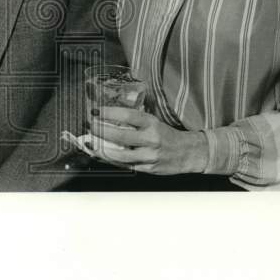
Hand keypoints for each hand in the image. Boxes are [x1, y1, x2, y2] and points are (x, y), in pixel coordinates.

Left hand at [85, 107, 208, 174]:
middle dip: (101, 131)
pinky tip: (103, 156)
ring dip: (103, 150)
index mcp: (152, 124)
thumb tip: (109, 117)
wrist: (188, 152)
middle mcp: (151, 139)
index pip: (127, 116)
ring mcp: (149, 155)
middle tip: (90, 126)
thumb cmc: (168, 135)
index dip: (109, 113)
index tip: (96, 111)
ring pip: (121, 155)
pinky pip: (126, 166)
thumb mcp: (154, 122)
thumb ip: (134, 121)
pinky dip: (112, 161)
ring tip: (92, 143)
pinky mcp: (148, 168)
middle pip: (121, 136)